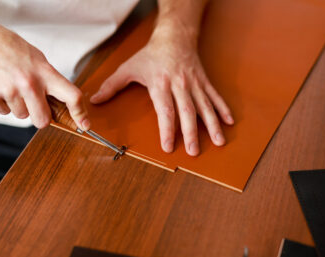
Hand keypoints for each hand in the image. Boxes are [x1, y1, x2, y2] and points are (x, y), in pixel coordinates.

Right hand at [0, 21, 89, 129]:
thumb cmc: (12, 49)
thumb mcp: (38, 60)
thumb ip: (50, 82)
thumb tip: (61, 106)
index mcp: (45, 73)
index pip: (72, 96)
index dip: (80, 113)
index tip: (85, 124)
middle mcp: (29, 83)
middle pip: (43, 120)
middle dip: (41, 117)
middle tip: (35, 104)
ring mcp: (9, 90)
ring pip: (22, 116)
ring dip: (19, 106)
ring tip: (13, 86)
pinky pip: (4, 112)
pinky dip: (3, 104)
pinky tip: (1, 87)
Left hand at [90, 28, 232, 155]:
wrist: (174, 36)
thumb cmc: (151, 54)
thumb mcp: (128, 67)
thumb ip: (112, 85)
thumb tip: (95, 100)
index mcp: (161, 84)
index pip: (165, 110)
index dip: (167, 129)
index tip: (168, 146)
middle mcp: (180, 85)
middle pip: (187, 112)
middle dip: (192, 133)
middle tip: (194, 152)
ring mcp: (194, 83)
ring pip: (205, 106)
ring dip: (212, 124)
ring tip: (218, 142)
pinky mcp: (203, 81)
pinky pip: (215, 96)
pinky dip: (223, 109)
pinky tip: (229, 122)